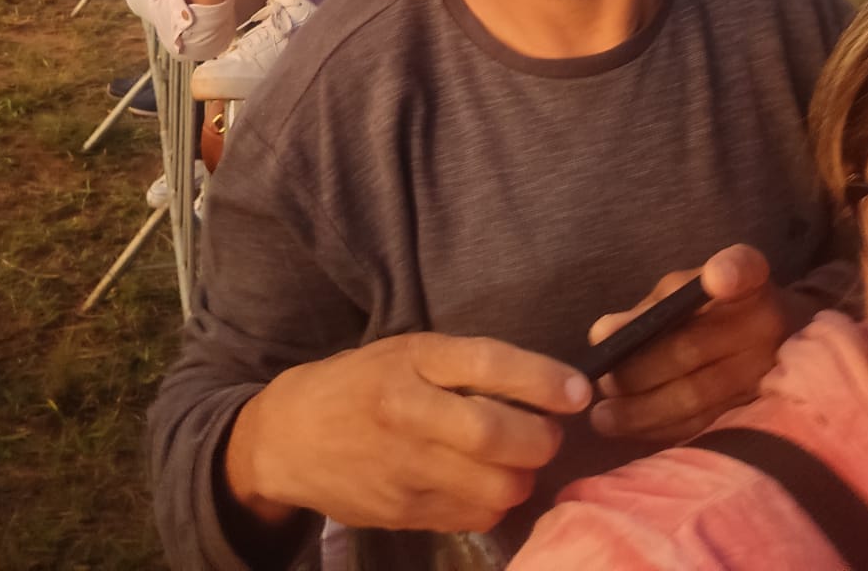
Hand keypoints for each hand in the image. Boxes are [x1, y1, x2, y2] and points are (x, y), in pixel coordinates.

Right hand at [226, 333, 590, 534]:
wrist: (289, 437)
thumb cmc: (359, 383)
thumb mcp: (404, 352)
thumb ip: (462, 365)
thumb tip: (540, 384)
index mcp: (410, 358)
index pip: (487, 363)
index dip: (542, 379)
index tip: (578, 390)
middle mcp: (407, 410)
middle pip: (497, 435)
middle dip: (542, 439)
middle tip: (549, 431)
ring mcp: (404, 467)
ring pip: (495, 486)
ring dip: (523, 476)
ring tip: (517, 461)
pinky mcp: (403, 512)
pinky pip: (474, 515)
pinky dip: (494, 502)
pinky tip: (484, 483)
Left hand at [587, 245, 789, 443]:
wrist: (778, 342)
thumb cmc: (717, 309)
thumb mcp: (688, 291)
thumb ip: (649, 309)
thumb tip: (602, 335)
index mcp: (749, 280)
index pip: (744, 267)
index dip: (730, 273)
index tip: (716, 277)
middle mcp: (766, 322)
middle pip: (693, 347)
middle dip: (638, 370)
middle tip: (602, 383)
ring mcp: (767, 370)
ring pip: (698, 395)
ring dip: (644, 409)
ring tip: (604, 417)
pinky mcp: (759, 410)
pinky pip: (706, 424)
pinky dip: (665, 429)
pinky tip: (634, 429)